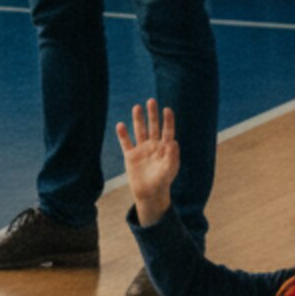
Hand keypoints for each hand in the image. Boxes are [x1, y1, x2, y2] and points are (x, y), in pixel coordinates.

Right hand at [116, 100, 179, 226]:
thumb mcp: (169, 170)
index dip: (167, 121)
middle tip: (151, 101)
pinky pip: (125, 142)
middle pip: (152, 127)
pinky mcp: (130, 155)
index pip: (167, 131)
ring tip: (137, 107)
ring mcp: (141, 149)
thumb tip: (174, 142)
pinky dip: (123, 134)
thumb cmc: (162, 182)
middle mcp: (153, 146)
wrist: (149, 194)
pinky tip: (120, 125)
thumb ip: (172, 157)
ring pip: (139, 131)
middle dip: (152, 114)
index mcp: (164, 148)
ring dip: (138, 119)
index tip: (167, 109)